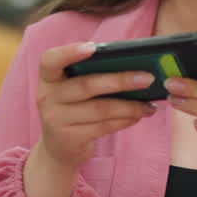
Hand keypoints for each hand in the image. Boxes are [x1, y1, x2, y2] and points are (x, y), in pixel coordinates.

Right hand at [24, 42, 156, 196]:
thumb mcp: (71, 89)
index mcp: (48, 77)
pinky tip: (139, 115)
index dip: (70, 52)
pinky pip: (104, 126)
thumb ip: (91, 74)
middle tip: (147, 78)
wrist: (58, 148)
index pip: (50, 60)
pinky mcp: (70, 139)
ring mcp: (56, 120)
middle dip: (120, 81)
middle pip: (87, 85)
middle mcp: (47, 97)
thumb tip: (134, 65)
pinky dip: (125, 120)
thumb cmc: (73, 108)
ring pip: (100, 109)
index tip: (93, 48)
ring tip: (149, 103)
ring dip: (130, 106)